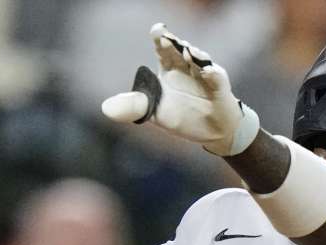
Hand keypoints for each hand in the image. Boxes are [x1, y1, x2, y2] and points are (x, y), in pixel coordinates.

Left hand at [101, 23, 259, 156]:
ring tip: (188, 51)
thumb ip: (134, 107)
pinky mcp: (220, 87)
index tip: (157, 30)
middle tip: (167, 36)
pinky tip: (208, 71)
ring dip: (194, 54)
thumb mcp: (156, 113)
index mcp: (170, 68)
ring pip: (199, 59)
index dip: (160, 38)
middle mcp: (187, 66)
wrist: (212, 132)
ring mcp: (205, 74)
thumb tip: (105, 108)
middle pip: (180, 49)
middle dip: (175, 42)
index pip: (163, 48)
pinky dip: (212, 74)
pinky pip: (216, 78)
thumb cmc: (184, 116)